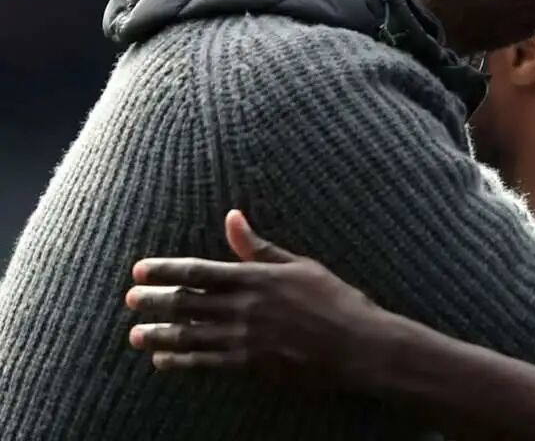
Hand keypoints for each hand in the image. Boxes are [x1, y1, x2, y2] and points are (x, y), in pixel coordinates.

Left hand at [126, 210, 387, 389]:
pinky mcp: (250, 365)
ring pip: (189, 335)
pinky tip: (164, 360)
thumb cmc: (335, 299)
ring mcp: (244, 338)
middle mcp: (244, 307)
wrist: (357, 344)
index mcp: (255, 278)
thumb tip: (233, 217)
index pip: (197, 271)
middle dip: (153, 301)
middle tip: (129, 301)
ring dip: (158, 334)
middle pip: (185, 303)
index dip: (164, 270)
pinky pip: (204, 363)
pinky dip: (180, 361)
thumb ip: (259, 247)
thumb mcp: (299, 265)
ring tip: (135, 334)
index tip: (139, 270)